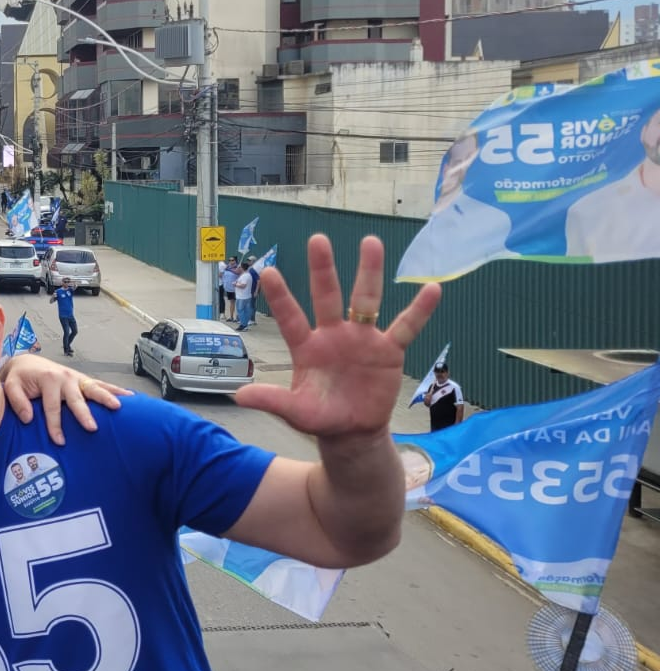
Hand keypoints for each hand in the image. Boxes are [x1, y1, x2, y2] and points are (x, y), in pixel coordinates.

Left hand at [2, 354, 130, 444]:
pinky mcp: (82, 380)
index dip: (55, 425)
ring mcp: (76, 378)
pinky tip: (129, 396)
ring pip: (94, 388)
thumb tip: (28, 418)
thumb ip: (17, 400)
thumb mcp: (11, 385)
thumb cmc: (20, 377)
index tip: (60, 441)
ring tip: (119, 407)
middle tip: (92, 427)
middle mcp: (65, 377)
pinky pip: (100, 385)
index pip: (52, 407)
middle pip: (77, 398)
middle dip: (84, 413)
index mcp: (48, 379)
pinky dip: (115, 390)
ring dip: (107, 397)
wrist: (27, 362)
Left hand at [236, 235, 439, 442]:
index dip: (281, 297)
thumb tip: (239, 396)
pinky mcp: (388, 351)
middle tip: (317, 239)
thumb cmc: (320, 417)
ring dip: (369, 272)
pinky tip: (432, 289)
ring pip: (366, 300)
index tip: (268, 271)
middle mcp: (333, 335)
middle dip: (323, 269)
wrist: (352, 432)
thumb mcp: (295, 412)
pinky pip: (406, 327)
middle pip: (327, 296)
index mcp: (307, 347)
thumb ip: (272, 400)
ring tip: (371, 242)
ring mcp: (362, 339)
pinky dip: (419, 310)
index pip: (291, 318)